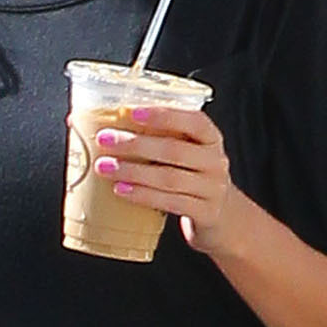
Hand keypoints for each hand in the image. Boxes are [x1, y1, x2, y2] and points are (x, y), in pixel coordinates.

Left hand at [93, 102, 257, 260]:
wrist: (222, 215)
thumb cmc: (192, 175)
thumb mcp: (188, 152)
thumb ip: (162, 137)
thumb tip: (111, 123)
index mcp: (211, 138)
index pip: (193, 121)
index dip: (164, 115)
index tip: (132, 112)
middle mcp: (215, 161)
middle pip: (174, 150)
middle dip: (136, 144)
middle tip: (105, 139)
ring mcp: (212, 189)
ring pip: (169, 178)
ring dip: (133, 171)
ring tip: (105, 167)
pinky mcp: (204, 212)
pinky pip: (170, 202)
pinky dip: (143, 195)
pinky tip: (121, 190)